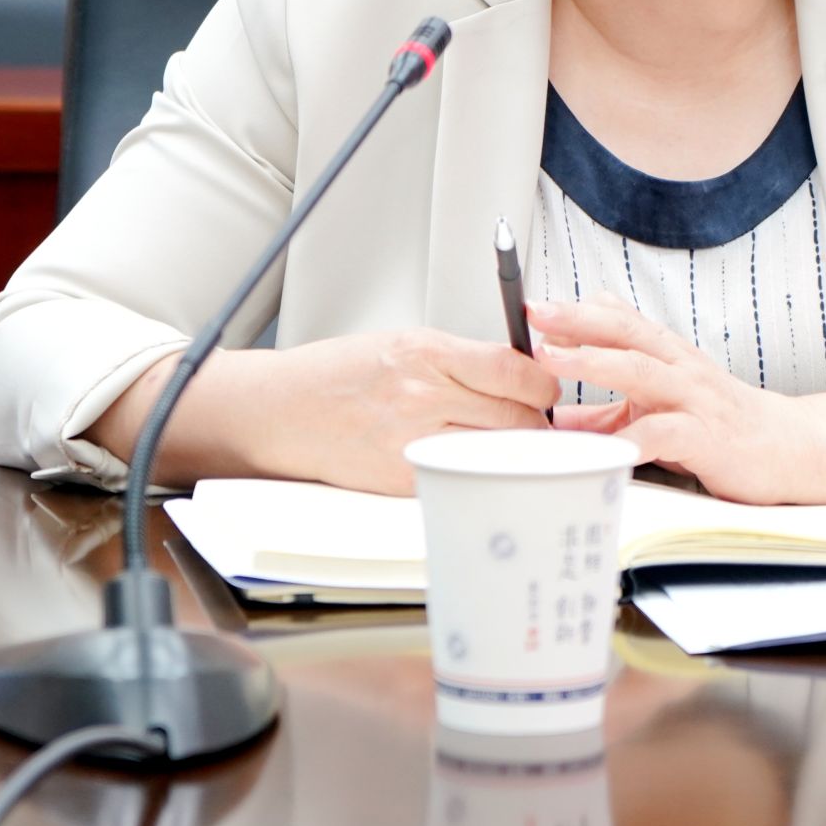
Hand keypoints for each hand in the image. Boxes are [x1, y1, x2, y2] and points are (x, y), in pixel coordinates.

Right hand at [99, 330, 560, 494]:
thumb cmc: (338, 374)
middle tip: (538, 423)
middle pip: (517, 418)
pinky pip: (462, 480)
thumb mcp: (403, 342)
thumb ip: (460, 359)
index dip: (542, 382)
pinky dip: (477, 475)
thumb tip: (518, 374)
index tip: (545, 387)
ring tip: (511, 447)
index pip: (514, 371)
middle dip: (537, 422)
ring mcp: (413, 444)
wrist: (280, 411)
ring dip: (514, 453)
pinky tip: (476, 467)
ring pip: (497, 454)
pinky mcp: (403, 483)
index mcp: (425, 353)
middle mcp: (422, 397)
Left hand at [530, 295, 825, 504]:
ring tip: (553, 359)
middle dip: (578, 321)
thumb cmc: (720, 425)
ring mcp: (695, 399)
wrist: (790, 448)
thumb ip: (608, 410)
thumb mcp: (659, 409)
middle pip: (625, 333)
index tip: (534, 306)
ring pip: (641, 371)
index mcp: (668, 356)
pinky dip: (632, 438)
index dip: (578, 311)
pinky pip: (664, 435)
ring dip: (594, 362)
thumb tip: (552, 416)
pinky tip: (604, 445)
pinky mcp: (708, 438)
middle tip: (535, 314)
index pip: (620, 321)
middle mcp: (680, 368)